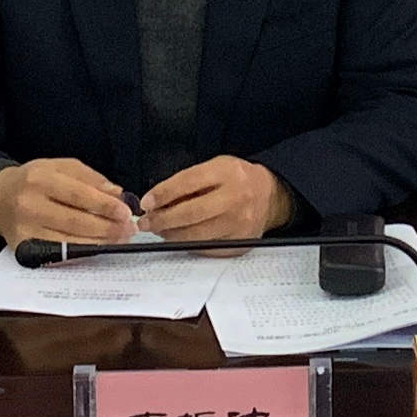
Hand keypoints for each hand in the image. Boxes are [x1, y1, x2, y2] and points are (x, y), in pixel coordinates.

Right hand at [0, 159, 137, 246]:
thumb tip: (117, 194)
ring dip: (99, 242)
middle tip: (128, 229)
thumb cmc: (34, 180)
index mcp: (40, 179)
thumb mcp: (59, 166)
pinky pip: (59, 253)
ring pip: (69, 241)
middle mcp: (29, 205)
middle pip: (75, 221)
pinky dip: (82, 251)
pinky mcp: (24, 248)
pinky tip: (98, 246)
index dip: (104, 205)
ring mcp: (25, 229)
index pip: (78, 194)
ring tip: (119, 238)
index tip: (126, 212)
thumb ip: (90, 178)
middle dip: (107, 227)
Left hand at [142, 158, 291, 244]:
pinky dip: (188, 244)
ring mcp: (240, 223)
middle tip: (146, 223)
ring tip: (160, 231)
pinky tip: (180, 238)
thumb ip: (188, 182)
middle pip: (190, 213)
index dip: (163, 194)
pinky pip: (206, 248)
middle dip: (162, 220)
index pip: (188, 182)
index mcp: (227, 172)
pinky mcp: (239, 243)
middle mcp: (236, 198)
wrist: (269, 196)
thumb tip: (156, 202)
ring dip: (171, 235)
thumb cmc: (237, 180)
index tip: (146, 203)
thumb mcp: (215, 168)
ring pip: (196, 235)